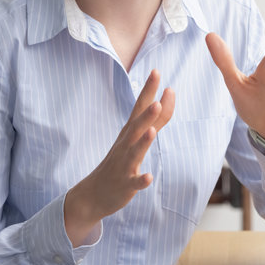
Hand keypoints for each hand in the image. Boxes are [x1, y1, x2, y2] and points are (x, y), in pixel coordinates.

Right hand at [64, 70, 173, 246]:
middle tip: (158, 99)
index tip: (156, 72)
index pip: (139, 107)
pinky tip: (148, 177)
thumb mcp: (137, 138)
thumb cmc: (120, 161)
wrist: (95, 193)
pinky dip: (141, 180)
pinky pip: (134, 183)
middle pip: (135, 127)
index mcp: (129, 133)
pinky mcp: (124, 185)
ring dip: (143, 142)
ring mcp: (123, 165)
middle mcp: (125, 145)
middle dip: (146, 114)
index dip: (148, 91)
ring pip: (134, 152)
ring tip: (152, 131)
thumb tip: (168, 95)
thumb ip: (157, 118)